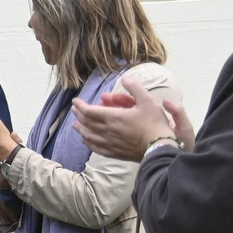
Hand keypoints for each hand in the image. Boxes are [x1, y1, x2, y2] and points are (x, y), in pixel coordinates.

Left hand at [71, 74, 187, 160]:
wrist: (159, 147)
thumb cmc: (153, 123)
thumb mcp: (147, 101)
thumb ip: (135, 88)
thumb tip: (124, 79)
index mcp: (113, 117)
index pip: (89, 111)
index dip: (80, 105)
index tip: (75, 101)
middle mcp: (107, 130)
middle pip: (87, 122)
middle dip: (78, 115)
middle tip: (74, 110)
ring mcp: (109, 143)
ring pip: (89, 136)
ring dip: (80, 129)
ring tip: (74, 125)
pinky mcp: (114, 153)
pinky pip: (96, 148)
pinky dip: (88, 143)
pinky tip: (86, 141)